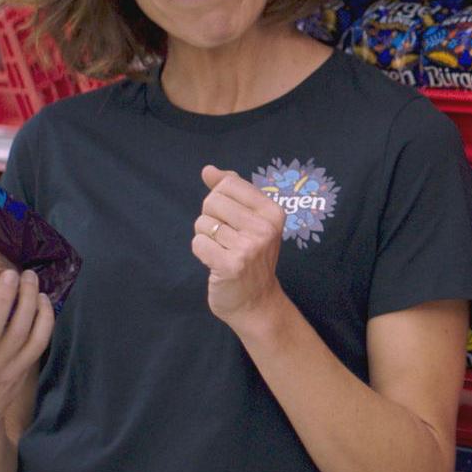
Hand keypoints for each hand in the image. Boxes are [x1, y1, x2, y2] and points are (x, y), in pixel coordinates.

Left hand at [193, 165, 289, 325]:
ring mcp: (249, 248)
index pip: (230, 183)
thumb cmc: (250, 257)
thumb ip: (230, 191)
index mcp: (272, 212)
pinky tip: (216, 262)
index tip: (232, 219)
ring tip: (223, 251)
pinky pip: (198, 243)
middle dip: (210, 218)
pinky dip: (202, 252)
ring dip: (206, 238)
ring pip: (203, 224)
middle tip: (225, 238)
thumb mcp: (250, 220)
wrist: (256, 302)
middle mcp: (265, 228)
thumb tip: (208, 170)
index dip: (220, 199)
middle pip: (212, 201)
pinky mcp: (231, 265)